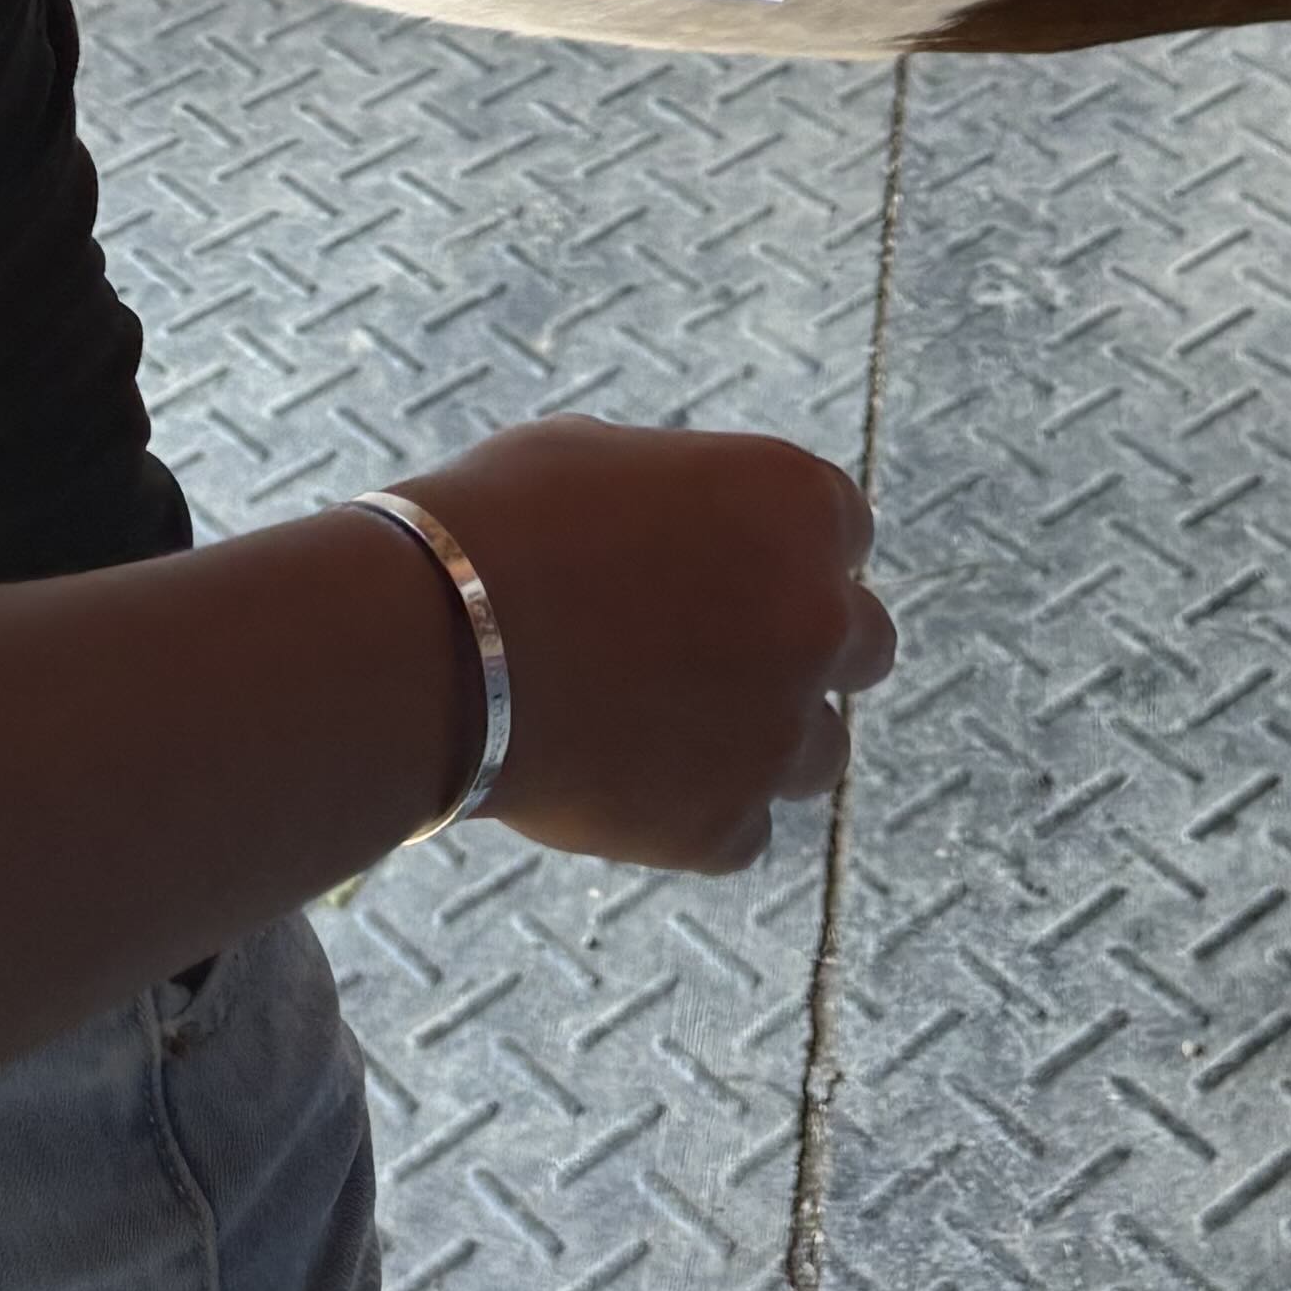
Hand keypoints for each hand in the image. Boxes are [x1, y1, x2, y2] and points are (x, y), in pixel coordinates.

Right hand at [400, 415, 893, 870]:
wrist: (427, 647)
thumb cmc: (500, 526)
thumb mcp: (607, 461)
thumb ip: (691, 501)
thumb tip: (703, 532)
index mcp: (797, 504)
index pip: (846, 530)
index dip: (785, 550)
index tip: (737, 568)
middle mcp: (817, 618)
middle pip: (863, 644)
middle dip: (801, 647)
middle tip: (722, 653)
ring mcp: (779, 733)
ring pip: (819, 752)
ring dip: (764, 740)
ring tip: (666, 725)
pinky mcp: (725, 828)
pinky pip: (744, 829)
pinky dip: (698, 812)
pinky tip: (625, 779)